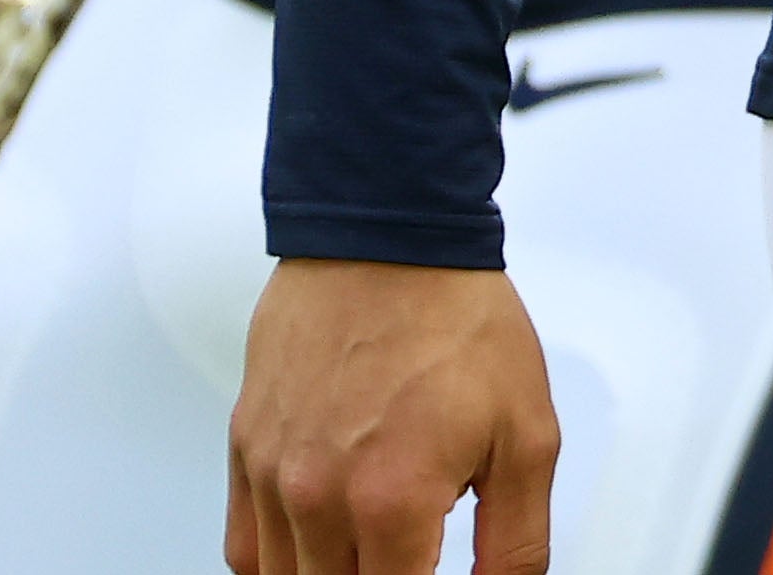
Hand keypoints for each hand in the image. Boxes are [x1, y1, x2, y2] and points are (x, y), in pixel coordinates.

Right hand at [229, 258, 556, 574]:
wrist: (389, 231)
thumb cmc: (456, 318)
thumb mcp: (527, 435)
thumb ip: (517, 543)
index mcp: (390, 501)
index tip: (437, 570)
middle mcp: (317, 495)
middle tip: (416, 552)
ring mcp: (272, 473)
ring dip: (333, 573)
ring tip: (376, 547)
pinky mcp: (246, 445)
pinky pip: (245, 547)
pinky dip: (280, 560)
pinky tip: (322, 542)